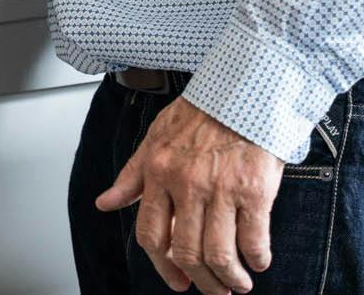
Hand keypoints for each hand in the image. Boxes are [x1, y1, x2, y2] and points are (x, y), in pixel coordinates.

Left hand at [97, 96, 283, 293]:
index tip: (179, 282)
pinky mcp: (254, 189)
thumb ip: (132, 175)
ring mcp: (220, 188)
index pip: (150, 235)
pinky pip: (253, 240)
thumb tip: (105, 203)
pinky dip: (257, 258)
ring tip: (239, 284)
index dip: (163, 267)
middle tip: (215, 290)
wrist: (245, 89)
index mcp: (158, 172)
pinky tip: (259, 259)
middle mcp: (186, 184)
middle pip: (187, 253)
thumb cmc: (202, 112)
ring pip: (218, 254)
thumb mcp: (156, 137)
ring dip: (230, 279)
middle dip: (203, 282)